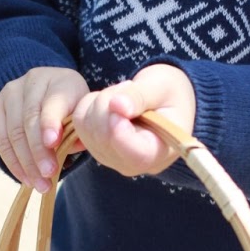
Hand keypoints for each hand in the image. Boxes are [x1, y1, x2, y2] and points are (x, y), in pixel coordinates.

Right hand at [0, 67, 88, 191]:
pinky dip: (12, 162)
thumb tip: (77, 145)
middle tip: (48, 175)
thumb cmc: (71, 111)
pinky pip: (0, 139)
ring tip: (39, 184)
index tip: (53, 143)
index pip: (53, 101)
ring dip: (26, 162)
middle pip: (30, 119)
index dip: (50, 122)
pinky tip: (24, 177)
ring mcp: (10, 93)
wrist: (47, 96)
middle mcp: (33, 81)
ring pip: (13, 131)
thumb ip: (79, 130)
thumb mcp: (81, 116)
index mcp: (62, 81)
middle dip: (39, 151)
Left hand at [72, 64, 195, 176]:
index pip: (135, 155)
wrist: (164, 100)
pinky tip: (111, 102)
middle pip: (104, 137)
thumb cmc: (170, 94)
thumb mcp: (162, 87)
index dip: (119, 131)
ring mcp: (110, 158)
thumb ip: (140, 97)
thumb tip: (116, 106)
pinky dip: (90, 104)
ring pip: (87, 127)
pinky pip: (79, 121)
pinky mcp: (95, 147)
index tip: (119, 105)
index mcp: (158, 153)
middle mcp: (131, 163)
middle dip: (110, 102)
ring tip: (124, 95)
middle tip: (129, 87)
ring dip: (100, 101)